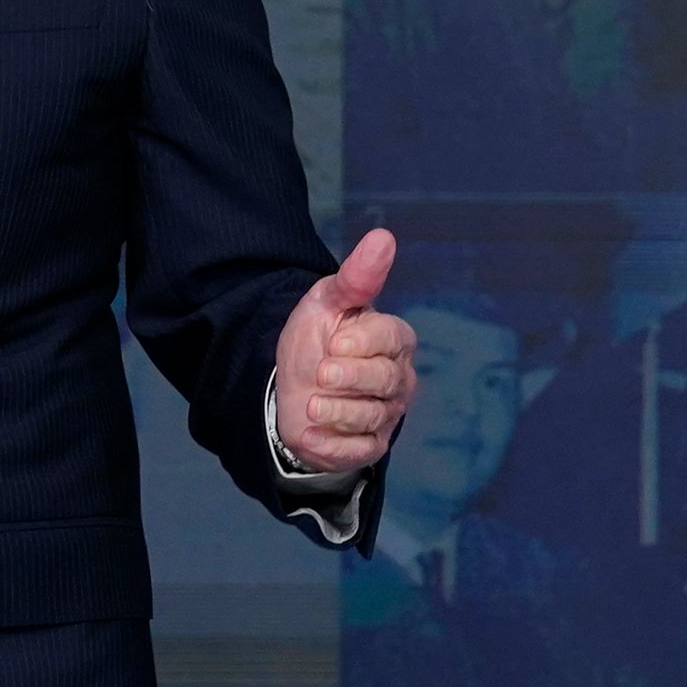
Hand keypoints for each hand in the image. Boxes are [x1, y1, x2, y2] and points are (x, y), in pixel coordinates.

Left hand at [272, 227, 415, 472]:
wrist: (289, 386)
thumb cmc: (316, 338)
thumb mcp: (328, 302)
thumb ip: (357, 276)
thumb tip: (383, 236)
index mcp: (393, 339)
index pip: (393, 337)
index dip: (363, 341)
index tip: (335, 341)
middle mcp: (397, 377)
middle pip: (386, 379)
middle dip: (350, 377)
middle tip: (321, 372)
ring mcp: (386, 414)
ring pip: (373, 415)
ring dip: (338, 411)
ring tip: (311, 405)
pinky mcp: (369, 446)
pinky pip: (360, 450)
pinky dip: (333, 444)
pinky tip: (311, 433)